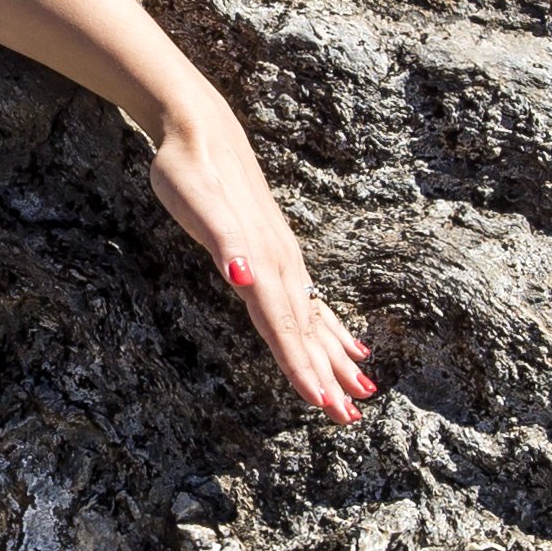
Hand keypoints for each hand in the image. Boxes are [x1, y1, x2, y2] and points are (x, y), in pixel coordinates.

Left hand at [149, 98, 374, 422]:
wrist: (201, 130)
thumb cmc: (187, 170)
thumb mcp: (195, 202)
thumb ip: (222, 241)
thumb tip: (242, 276)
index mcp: (260, 261)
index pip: (283, 325)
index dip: (301, 366)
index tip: (322, 404)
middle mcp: (279, 264)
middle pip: (306, 331)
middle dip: (328, 377)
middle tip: (350, 420)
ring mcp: (283, 258)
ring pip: (315, 320)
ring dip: (336, 360)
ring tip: (364, 394)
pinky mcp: (277, 252)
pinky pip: (311, 302)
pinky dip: (331, 329)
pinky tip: (350, 345)